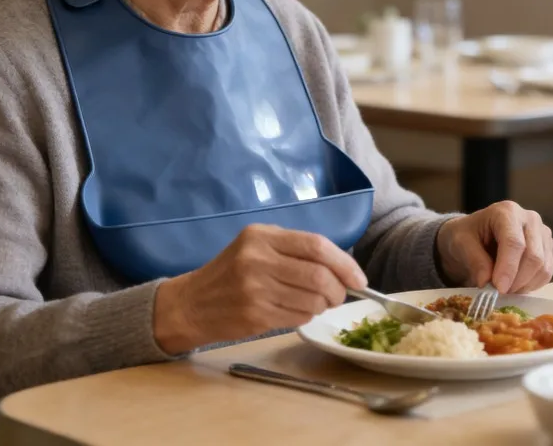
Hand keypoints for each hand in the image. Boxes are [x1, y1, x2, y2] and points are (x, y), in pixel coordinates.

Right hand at [153, 224, 366, 354]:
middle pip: (319, 275)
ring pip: (312, 300)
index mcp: (262, 236)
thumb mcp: (256, 246)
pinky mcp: (255, 315)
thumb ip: (293, 249)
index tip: (359, 279)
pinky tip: (295, 310)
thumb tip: (342, 266)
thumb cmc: (231, 272)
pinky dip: (306, 316)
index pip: (316, 246)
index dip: (344, 263)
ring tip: (315, 303)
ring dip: (323, 305)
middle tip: (339, 295)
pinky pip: (298, 317)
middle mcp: (258, 259)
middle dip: (338, 289)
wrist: (193, 303)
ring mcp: (255, 289)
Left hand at [435, 201, 552, 293]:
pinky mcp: (548, 249)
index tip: (498, 288)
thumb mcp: (460, 242)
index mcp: (507, 211)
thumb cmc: (467, 235)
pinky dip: (531, 285)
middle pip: (533, 256)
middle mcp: (530, 219)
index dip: (508, 268)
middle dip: (516, 280)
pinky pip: (546, 274)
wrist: (476, 235)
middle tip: (499, 292)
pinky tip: (514, 285)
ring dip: (524, 285)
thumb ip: (474, 260)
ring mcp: (543, 234)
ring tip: (504, 289)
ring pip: (543, 267)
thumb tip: (487, 282)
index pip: (514, 242)